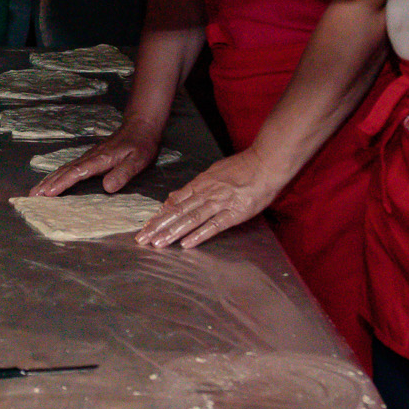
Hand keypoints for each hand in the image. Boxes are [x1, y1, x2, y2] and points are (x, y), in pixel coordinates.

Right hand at [29, 126, 158, 196]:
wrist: (139, 126)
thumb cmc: (140, 145)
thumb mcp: (137, 160)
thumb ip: (123, 173)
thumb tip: (107, 188)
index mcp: (99, 159)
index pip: (76, 173)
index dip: (61, 183)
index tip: (47, 193)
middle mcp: (90, 157)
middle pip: (64, 171)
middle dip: (48, 183)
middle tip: (32, 195)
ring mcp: (88, 157)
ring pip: (64, 169)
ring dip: (49, 180)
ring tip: (36, 191)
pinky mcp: (89, 158)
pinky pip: (69, 168)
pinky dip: (58, 176)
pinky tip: (53, 181)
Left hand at [133, 148, 284, 248]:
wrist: (266, 163)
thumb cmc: (242, 167)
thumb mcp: (213, 172)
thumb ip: (193, 187)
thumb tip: (173, 197)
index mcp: (200, 183)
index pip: (174, 202)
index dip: (159, 216)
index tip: (146, 227)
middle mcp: (206, 193)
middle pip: (177, 212)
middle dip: (158, 226)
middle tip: (142, 239)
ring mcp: (219, 203)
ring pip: (191, 219)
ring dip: (173, 232)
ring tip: (158, 243)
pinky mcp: (234, 213)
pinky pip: (213, 225)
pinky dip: (199, 235)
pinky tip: (186, 244)